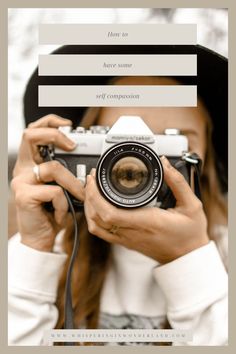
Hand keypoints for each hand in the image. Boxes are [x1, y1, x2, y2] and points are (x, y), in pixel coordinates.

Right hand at [11, 115, 84, 251]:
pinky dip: (65, 204)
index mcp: (30, 164)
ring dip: (73, 184)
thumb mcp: (61, 188)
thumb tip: (87, 163)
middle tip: (73, 145)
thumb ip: (66, 173)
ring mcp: (20, 181)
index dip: (49, 123)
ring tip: (78, 197)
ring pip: (53, 168)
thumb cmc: (53, 212)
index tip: (69, 126)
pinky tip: (61, 214)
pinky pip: (54, 191)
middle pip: (30, 136)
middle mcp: (22, 169)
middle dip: (55, 135)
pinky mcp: (23, 196)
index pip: (33, 132)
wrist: (41, 238)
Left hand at [84, 156, 208, 263]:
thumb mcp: (192, 205)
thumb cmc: (190, 234)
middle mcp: (133, 232)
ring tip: (91, 190)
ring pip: (95, 227)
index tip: (95, 178)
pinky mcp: (125, 243)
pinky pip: (102, 233)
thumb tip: (165, 164)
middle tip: (92, 178)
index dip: (96, 195)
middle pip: (97, 218)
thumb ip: (178, 182)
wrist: (188, 258)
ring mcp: (127, 239)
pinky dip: (94, 218)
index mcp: (147, 222)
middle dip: (88, 195)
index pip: (110, 213)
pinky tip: (97, 206)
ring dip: (88, 207)